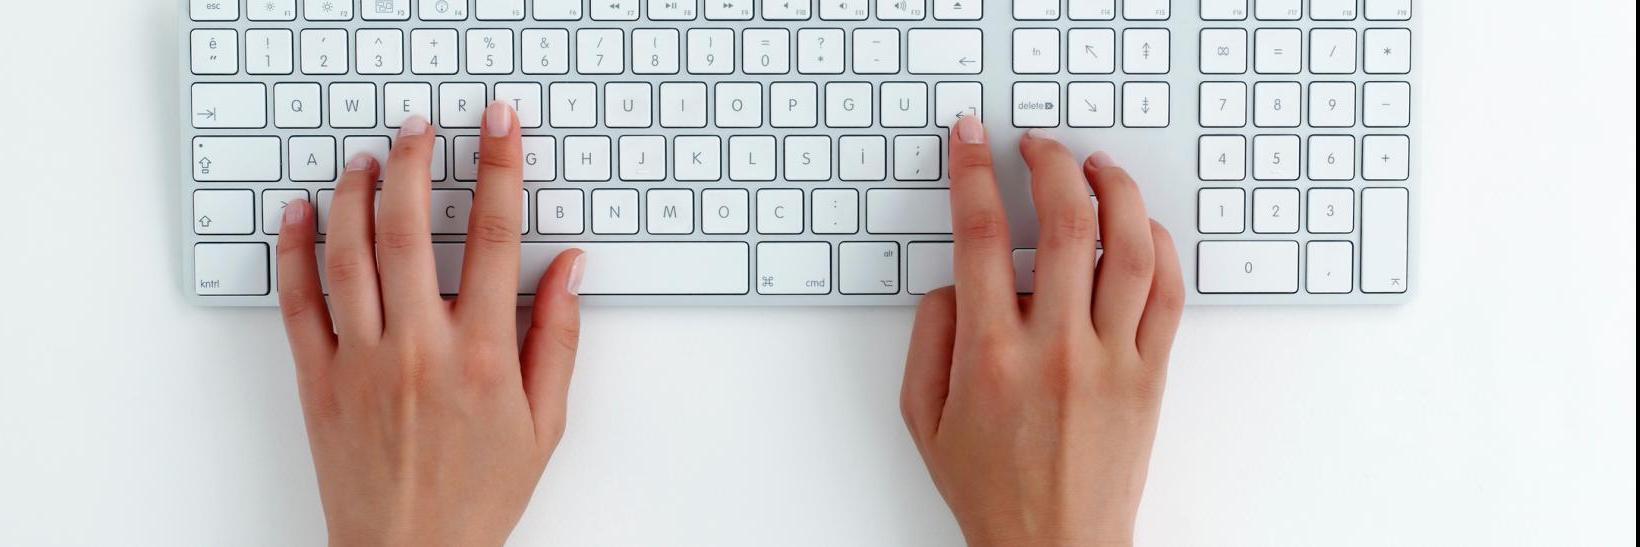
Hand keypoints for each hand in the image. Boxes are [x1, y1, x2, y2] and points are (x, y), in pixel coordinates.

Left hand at [275, 102, 585, 545]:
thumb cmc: (479, 494)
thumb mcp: (546, 422)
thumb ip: (559, 338)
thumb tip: (571, 269)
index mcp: (484, 355)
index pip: (499, 239)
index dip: (502, 169)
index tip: (499, 126)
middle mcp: (421, 348)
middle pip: (414, 230)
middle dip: (418, 163)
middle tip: (419, 126)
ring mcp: (363, 361)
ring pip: (352, 255)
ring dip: (357, 194)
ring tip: (369, 158)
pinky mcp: (319, 380)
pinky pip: (298, 302)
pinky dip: (295, 251)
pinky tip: (301, 215)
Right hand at [901, 117, 1185, 546]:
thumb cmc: (992, 489)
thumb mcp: (924, 417)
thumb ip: (929, 338)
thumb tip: (955, 280)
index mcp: (991, 357)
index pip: (982, 235)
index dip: (974, 171)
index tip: (972, 139)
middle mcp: (1056, 350)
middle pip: (1067, 222)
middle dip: (1050, 162)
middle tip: (1038, 144)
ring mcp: (1112, 361)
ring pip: (1132, 247)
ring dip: (1116, 189)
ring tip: (1097, 167)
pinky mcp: (1151, 376)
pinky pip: (1169, 293)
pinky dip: (1161, 246)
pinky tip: (1141, 227)